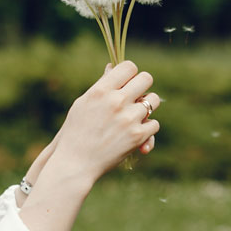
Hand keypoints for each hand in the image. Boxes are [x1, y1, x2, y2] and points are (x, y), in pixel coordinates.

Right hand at [49, 61, 161, 182]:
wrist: (75, 163)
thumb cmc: (76, 132)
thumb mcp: (83, 104)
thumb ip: (101, 86)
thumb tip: (112, 67)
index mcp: (100, 91)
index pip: (128, 67)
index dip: (131, 73)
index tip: (128, 81)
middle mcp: (116, 101)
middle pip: (146, 79)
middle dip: (143, 86)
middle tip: (137, 96)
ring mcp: (128, 119)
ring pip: (153, 101)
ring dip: (147, 107)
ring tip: (137, 114)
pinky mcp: (137, 136)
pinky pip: (154, 124)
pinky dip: (147, 129)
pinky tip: (136, 133)